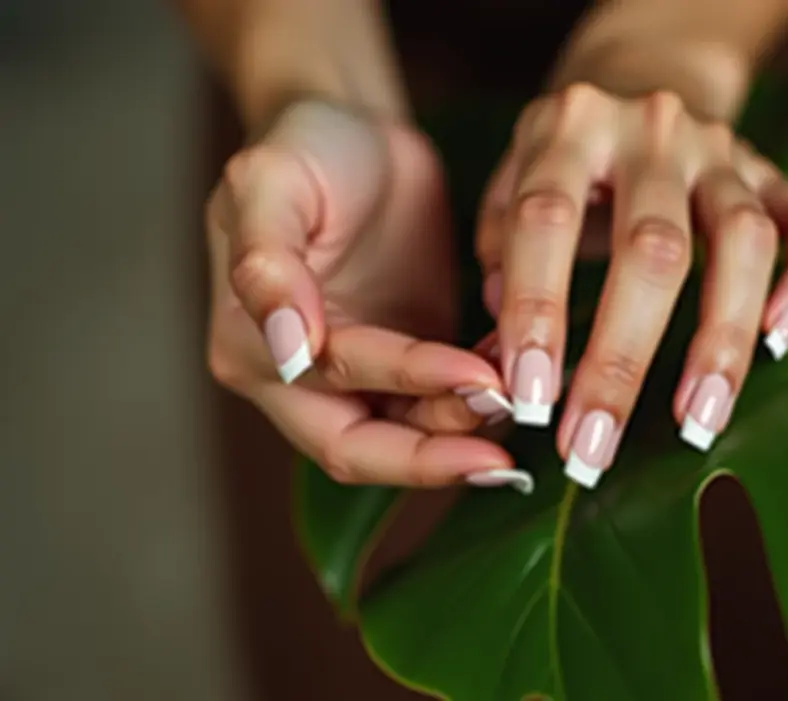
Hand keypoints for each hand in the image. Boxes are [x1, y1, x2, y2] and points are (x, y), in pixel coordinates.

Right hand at [206, 101, 530, 492]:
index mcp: (250, 343)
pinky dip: (475, 404)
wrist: (354, 137)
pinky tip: (515, 376)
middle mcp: (293, 378)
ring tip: (521, 396)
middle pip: (361, 450)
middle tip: (504, 460)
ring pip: (405, 440)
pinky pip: (437, 408)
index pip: (336, 382)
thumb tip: (289, 348)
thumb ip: (267, 263)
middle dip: (433, 457)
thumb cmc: (304, 149)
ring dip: (463, 429)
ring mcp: (351, 379)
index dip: (409, 383)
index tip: (481, 375)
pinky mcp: (400, 369)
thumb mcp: (269, 183)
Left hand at [477, 84, 787, 487]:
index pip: (545, 220)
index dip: (536, 312)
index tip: (531, 401)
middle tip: (596, 446)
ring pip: (742, 240)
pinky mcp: (774, 170)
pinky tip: (780, 342)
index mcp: (568, 129)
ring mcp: (722, 148)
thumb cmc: (561, 163)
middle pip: (651, 248)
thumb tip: (505, 351)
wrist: (638, 80)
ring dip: (721, 340)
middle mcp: (650, 131)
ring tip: (696, 423)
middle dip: (622, 358)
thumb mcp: (509, 186)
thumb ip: (499, 256)